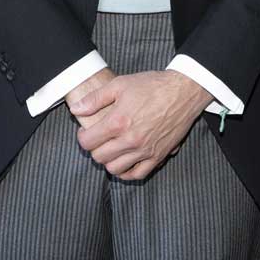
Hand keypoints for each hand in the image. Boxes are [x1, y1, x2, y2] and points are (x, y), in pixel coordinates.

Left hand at [68, 68, 211, 179]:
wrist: (183, 92)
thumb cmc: (153, 86)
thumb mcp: (120, 84)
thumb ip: (95, 98)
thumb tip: (76, 109)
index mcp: (118, 122)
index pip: (88, 142)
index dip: (82, 137)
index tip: (86, 132)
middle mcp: (130, 140)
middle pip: (99, 157)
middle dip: (94, 149)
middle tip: (98, 140)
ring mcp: (145, 150)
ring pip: (115, 169)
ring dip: (109, 161)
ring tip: (111, 150)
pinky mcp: (158, 156)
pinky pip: (137, 175)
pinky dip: (127, 172)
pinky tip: (125, 162)